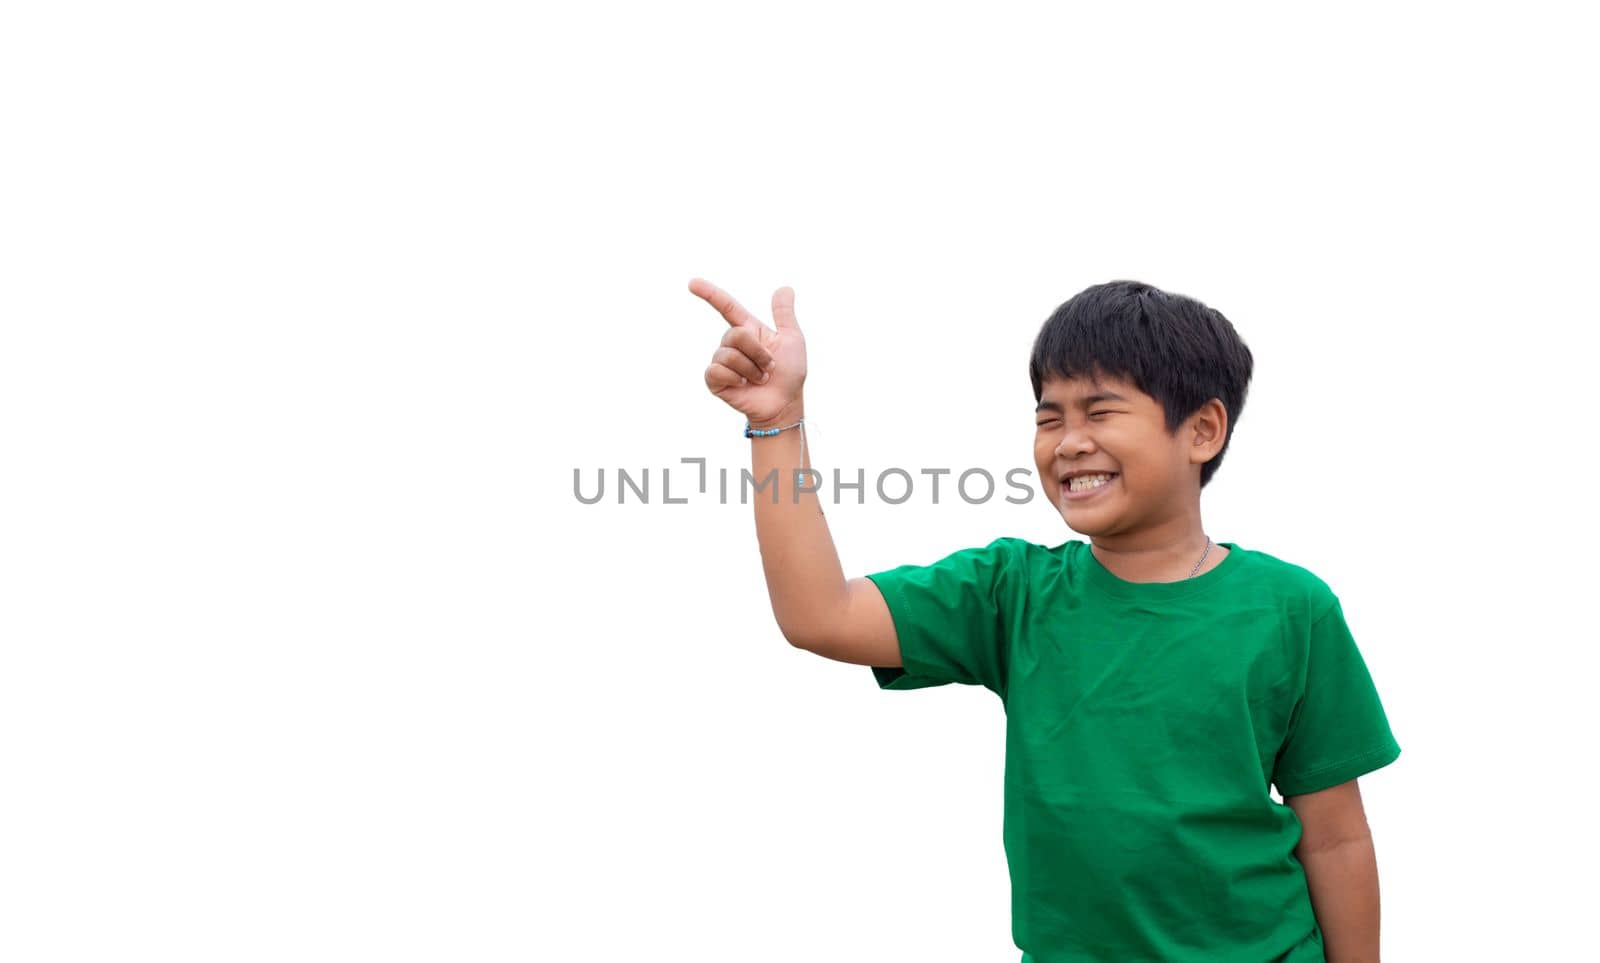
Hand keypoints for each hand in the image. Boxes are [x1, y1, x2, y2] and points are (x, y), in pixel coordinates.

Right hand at [688, 278, 806, 426]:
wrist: (785, 403)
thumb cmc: (790, 373)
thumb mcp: (792, 339)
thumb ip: (784, 314)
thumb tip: (785, 287)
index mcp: (748, 330)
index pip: (726, 306)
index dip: (709, 294)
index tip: (692, 284)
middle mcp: (732, 343)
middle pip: (736, 334)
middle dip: (758, 352)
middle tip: (770, 367)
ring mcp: (722, 362)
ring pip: (728, 354)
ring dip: (751, 369)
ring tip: (760, 379)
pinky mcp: (715, 380)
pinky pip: (716, 370)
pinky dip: (735, 378)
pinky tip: (743, 385)